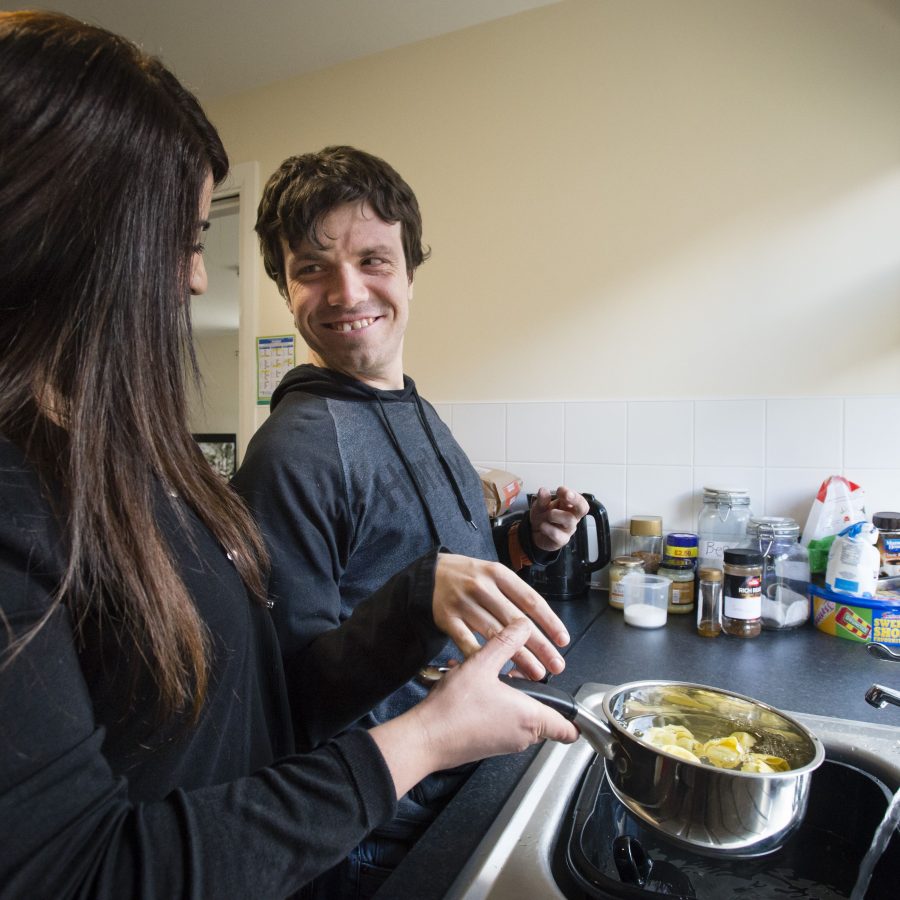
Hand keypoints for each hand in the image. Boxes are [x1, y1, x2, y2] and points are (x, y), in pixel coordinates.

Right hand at [371, 619, 579, 793]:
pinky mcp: (487, 745)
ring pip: (519, 717)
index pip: (568, 728)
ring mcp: (504, 743)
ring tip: (484, 675)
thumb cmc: (454, 709)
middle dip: (530, 691)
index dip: (575, 717)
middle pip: (542, 716)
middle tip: (515, 672)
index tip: (575, 706)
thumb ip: (506, 642)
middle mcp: (521, 736)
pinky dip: (493, 705)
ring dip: (508, 695)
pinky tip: (471, 687)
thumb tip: (523, 626)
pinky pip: (501, 723)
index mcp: (529, 718)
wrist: (425, 739)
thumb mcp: (482, 664)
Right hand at [431, 554, 568, 679]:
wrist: (428, 575)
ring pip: (496, 635)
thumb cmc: (467, 578)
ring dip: (519, 657)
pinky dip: (483, 659)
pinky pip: (468, 643)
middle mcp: (482, 587)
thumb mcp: (492, 575)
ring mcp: (463, 603)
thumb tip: (541, 626)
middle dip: (540, 645)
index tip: (562, 640)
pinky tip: (498, 672)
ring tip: (536, 672)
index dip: (549, 622)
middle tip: (555, 664)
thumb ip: (513, 595)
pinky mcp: (447, 619)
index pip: (530, 600)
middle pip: (516, 621)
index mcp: (498, 574)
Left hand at [529, 486, 589, 552]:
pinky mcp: (561, 540)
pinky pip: (559, 535)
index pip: (578, 499)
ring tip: (548, 514)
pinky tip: (542, 526)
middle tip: (567, 495)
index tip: (560, 490)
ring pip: (570, 520)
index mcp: (569, 507)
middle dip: (576, 500)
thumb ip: (542, 499)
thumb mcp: (540, 506)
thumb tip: (543, 490)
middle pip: (583, 509)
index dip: (572, 494)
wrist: (535, 533)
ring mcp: (568, 529)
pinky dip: (549, 529)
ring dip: (557, 515)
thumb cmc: (543, 517)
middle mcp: (572, 517)